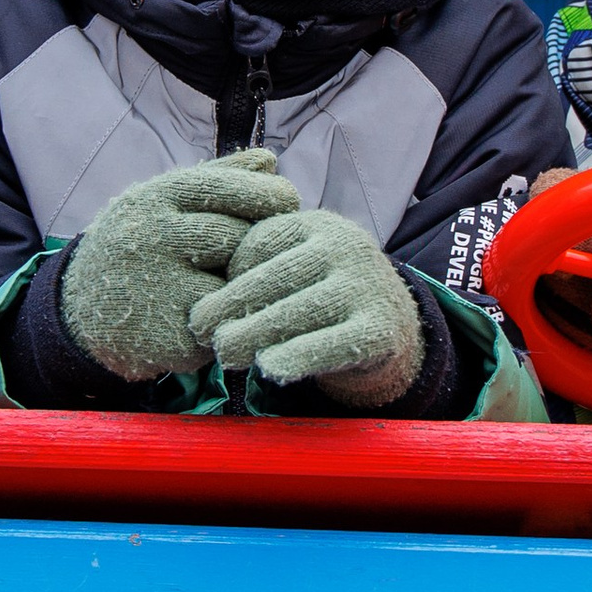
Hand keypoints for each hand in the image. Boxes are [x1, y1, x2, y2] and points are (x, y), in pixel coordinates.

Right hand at [59, 149, 299, 380]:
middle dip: (255, 242)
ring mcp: (159, 291)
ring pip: (234, 282)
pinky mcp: (171, 336)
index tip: (289, 199)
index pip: (222, 188)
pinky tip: (213, 313)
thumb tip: (270, 160)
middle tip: (265, 246)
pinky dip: (228, 318)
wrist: (80, 312)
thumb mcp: (163, 203)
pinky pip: (224, 322)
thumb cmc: (137, 246)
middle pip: (234, 236)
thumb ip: (218, 178)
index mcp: (151, 202)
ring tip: (232, 279)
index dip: (264, 192)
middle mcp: (151, 241)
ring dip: (243, 282)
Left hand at [190, 209, 423, 406]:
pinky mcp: (380, 329)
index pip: (262, 242)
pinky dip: (298, 356)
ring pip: (300, 310)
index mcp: (318, 224)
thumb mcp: (297, 263)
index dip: (228, 271)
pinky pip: (332, 343)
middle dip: (231, 303)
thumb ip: (258, 264)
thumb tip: (203, 297)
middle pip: (277, 276)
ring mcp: (366, 286)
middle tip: (200, 328)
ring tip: (224, 351)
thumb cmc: (321, 293)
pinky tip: (269, 367)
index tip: (203, 297)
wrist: (391, 324)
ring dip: (255, 332)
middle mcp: (346, 247)